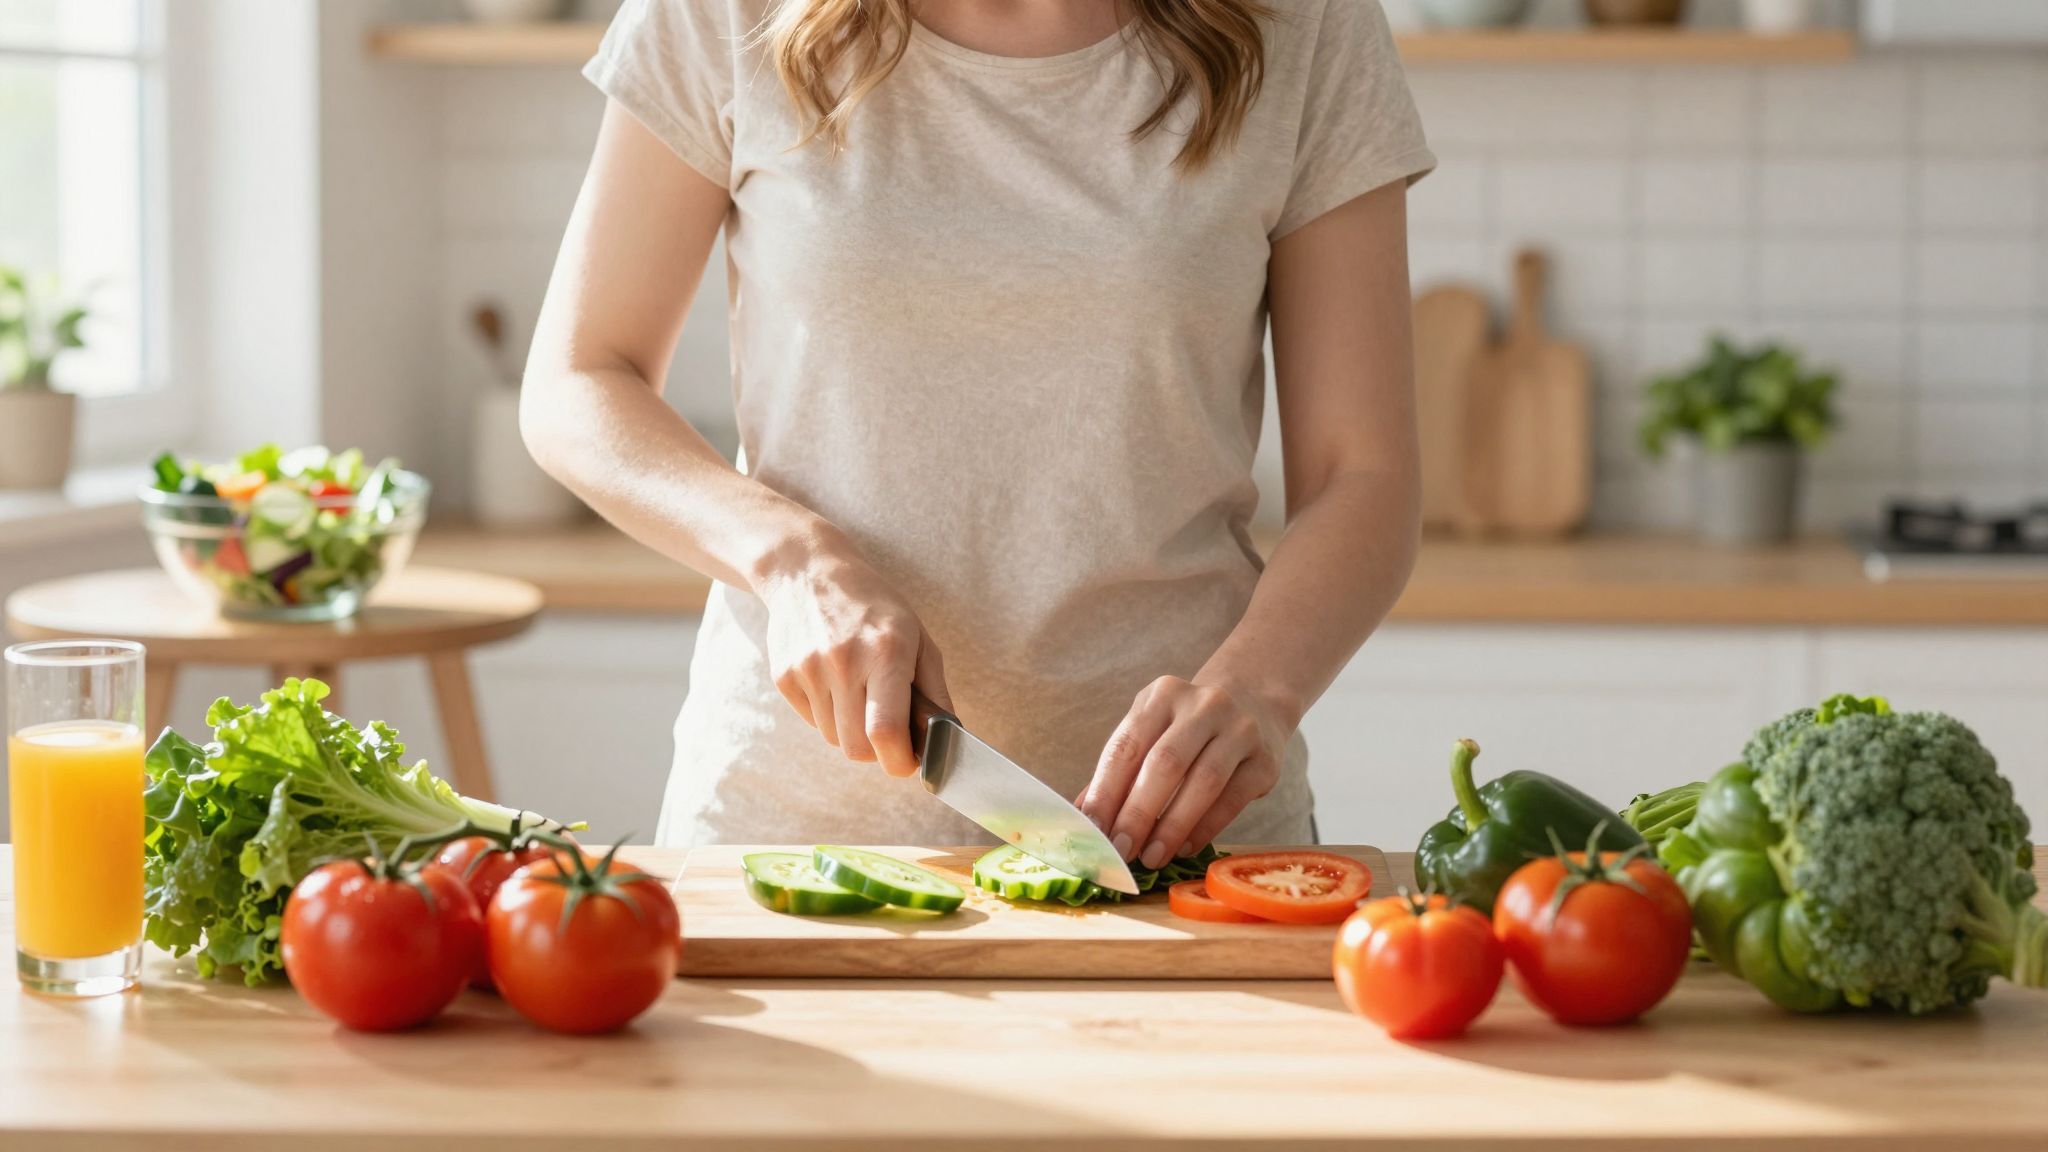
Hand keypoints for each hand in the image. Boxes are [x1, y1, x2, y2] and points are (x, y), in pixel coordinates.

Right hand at [758, 541, 949, 777]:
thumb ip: (935, 692)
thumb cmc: (874, 606)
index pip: (886, 732)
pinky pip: (812, 722)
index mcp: (886, 652)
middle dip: (877, 752)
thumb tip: (946, 742)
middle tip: (888, 732)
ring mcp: (808, 670)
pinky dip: (828, 715)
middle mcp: (843, 661)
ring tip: (858, 693)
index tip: (909, 762)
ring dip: (851, 730)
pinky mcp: (783, 677)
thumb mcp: (918, 637)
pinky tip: (833, 681)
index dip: (899, 761)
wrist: (808, 572)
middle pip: (857, 748)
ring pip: (833, 739)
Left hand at [1078, 676, 1285, 869]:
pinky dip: (1205, 828)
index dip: (1107, 791)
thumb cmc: (1188, 728)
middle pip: (1165, 763)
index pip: (1128, 746)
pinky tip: (1184, 847)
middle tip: (1121, 850)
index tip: (1093, 831)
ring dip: (1172, 826)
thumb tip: (1085, 818)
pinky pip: (1232, 800)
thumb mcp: (1152, 731)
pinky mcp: (1265, 760)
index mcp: (1162, 695)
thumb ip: (1120, 771)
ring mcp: (1240, 729)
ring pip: (1202, 782)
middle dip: (1138, 813)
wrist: (1254, 704)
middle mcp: (1203, 705)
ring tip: (1151, 856)